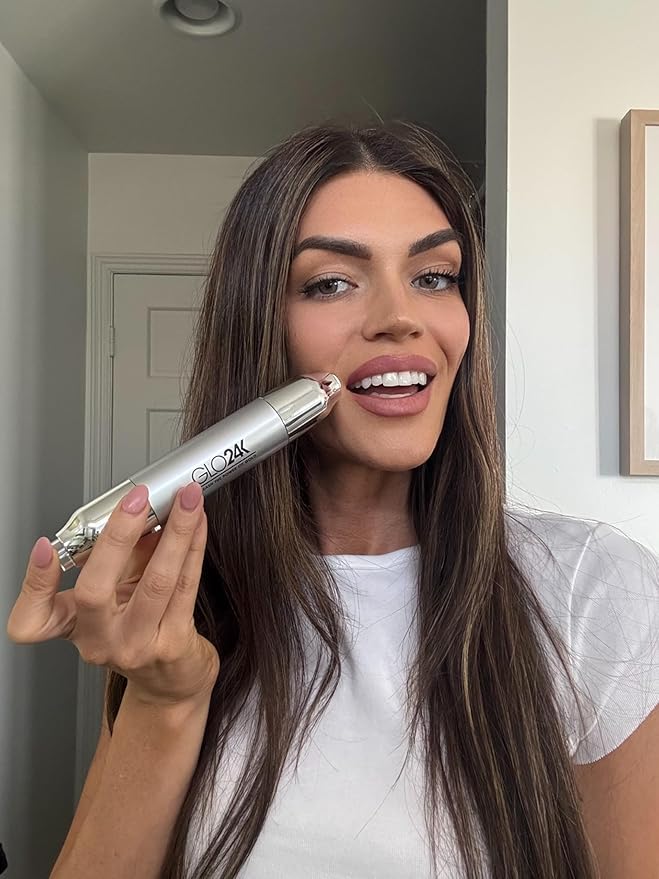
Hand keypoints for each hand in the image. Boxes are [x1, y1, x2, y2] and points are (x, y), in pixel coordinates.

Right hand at [6, 482, 219, 707]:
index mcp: (75, 626)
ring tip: (186, 500)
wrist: (172, 680)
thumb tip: (138, 509)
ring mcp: (137, 646)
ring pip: (156, 582)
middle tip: (136, 500)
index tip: (45, 548)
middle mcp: (101, 641)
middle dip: (118, 536)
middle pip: (96, 590)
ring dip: (175, 532)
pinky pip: (185, 586)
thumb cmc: (142, 629)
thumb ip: (121, 554)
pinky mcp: (173, 645)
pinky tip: (198, 524)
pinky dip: (193, 547)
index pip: (34, 619)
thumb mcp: (118, 592)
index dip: (35, 583)